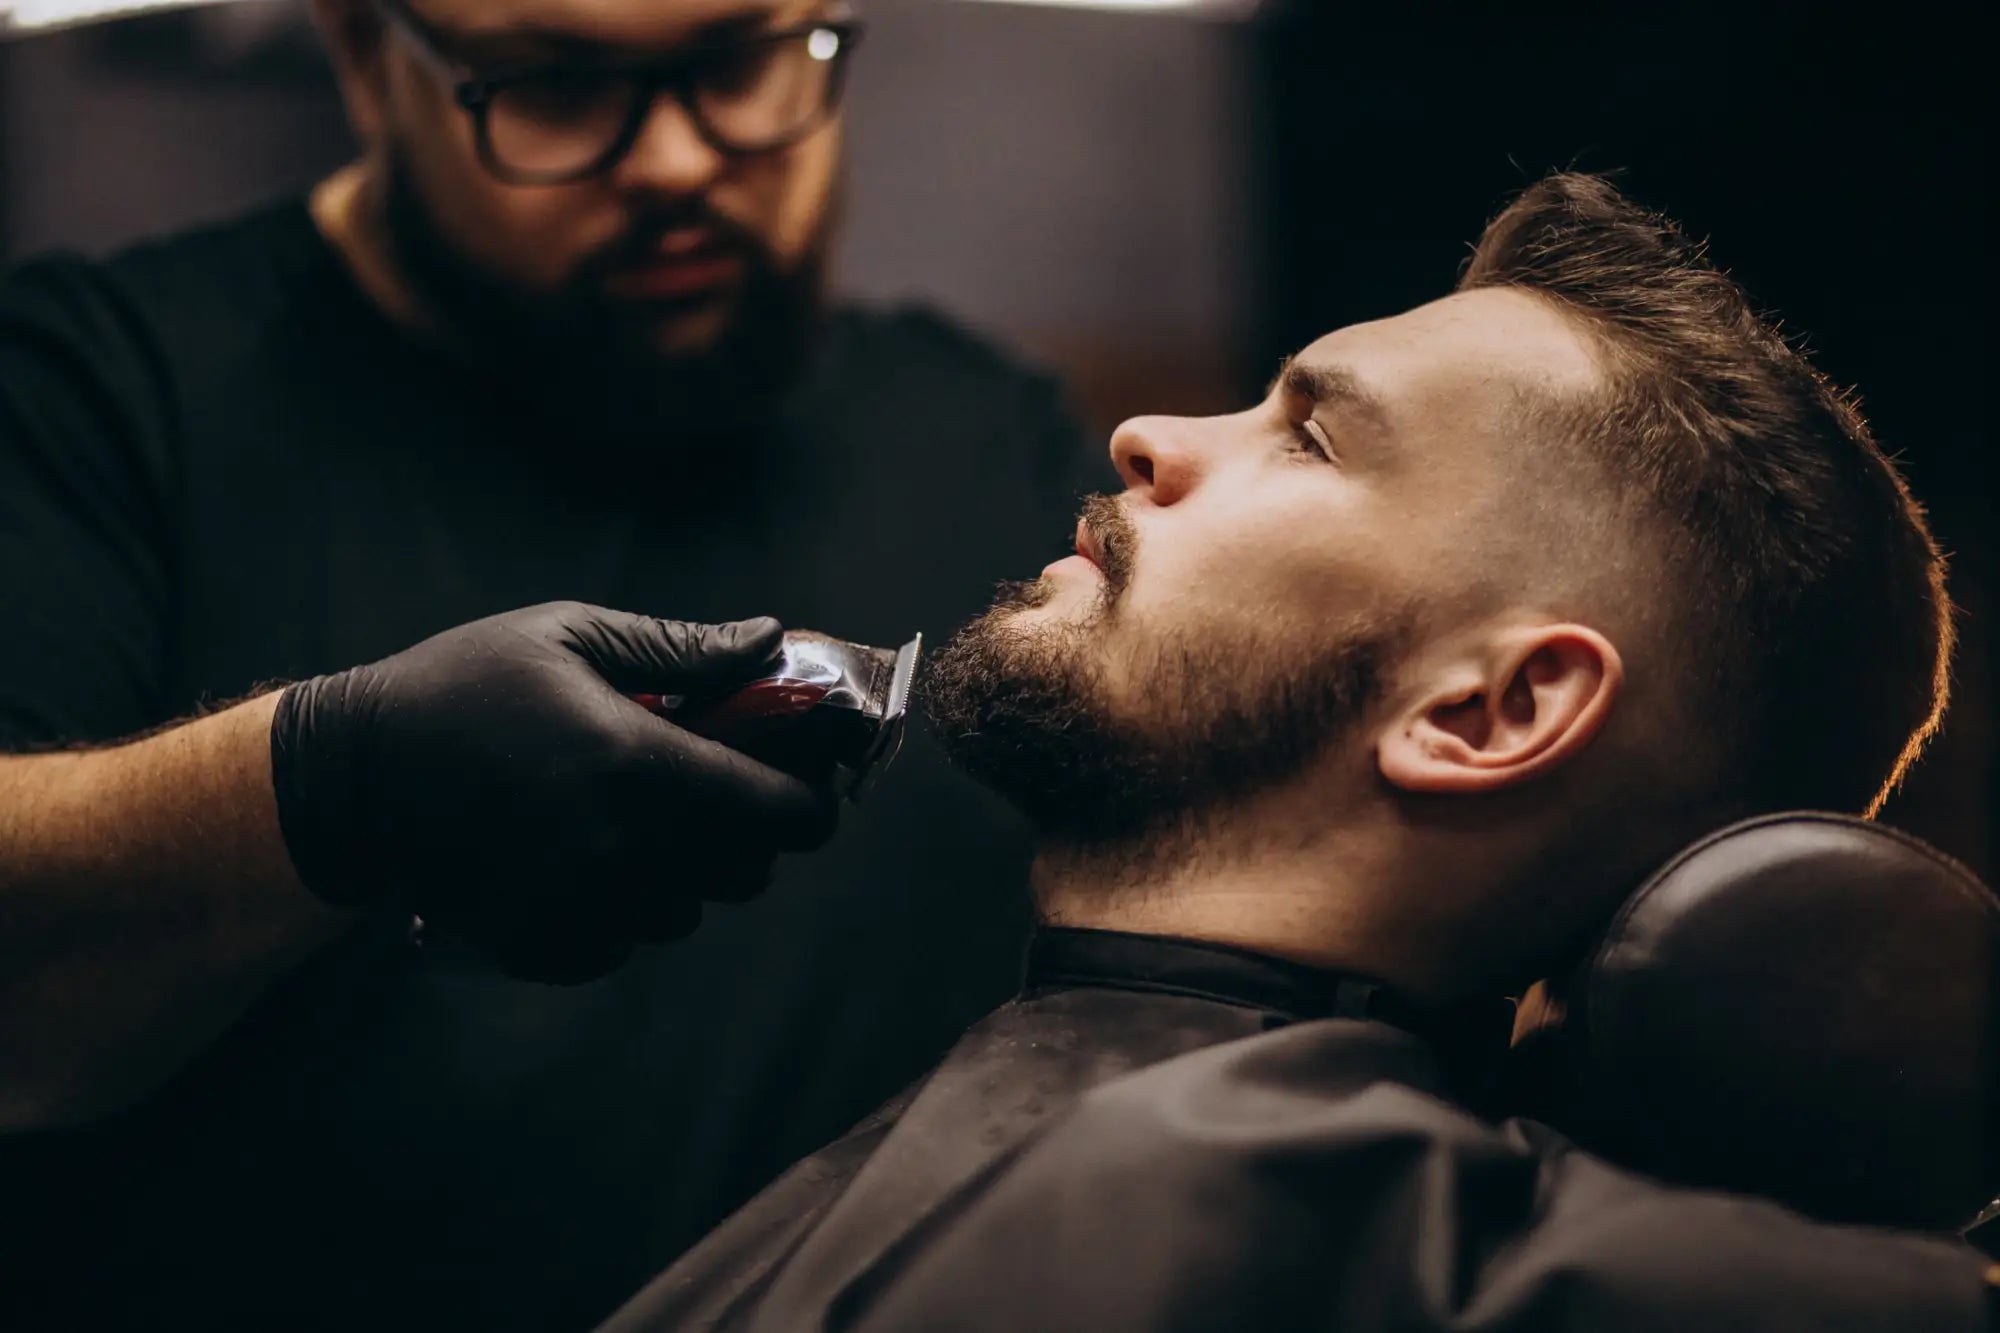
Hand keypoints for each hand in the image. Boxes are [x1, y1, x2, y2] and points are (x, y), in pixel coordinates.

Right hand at [268, 602, 837, 981]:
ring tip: (639, 824)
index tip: (806, 787)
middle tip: (718, 795)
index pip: (777, 813)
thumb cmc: (465, 685)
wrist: (353, 774)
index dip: (810, 803)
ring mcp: (578, 905)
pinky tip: (587, 863)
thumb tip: (772, 638)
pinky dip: (622, 913)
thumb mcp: (572, 636)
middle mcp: (620, 848)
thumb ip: (683, 648)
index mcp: (639, 764)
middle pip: (746, 874)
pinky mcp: (539, 944)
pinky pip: (621, 946)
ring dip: (683, 875)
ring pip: (686, 914)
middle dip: (748, 836)